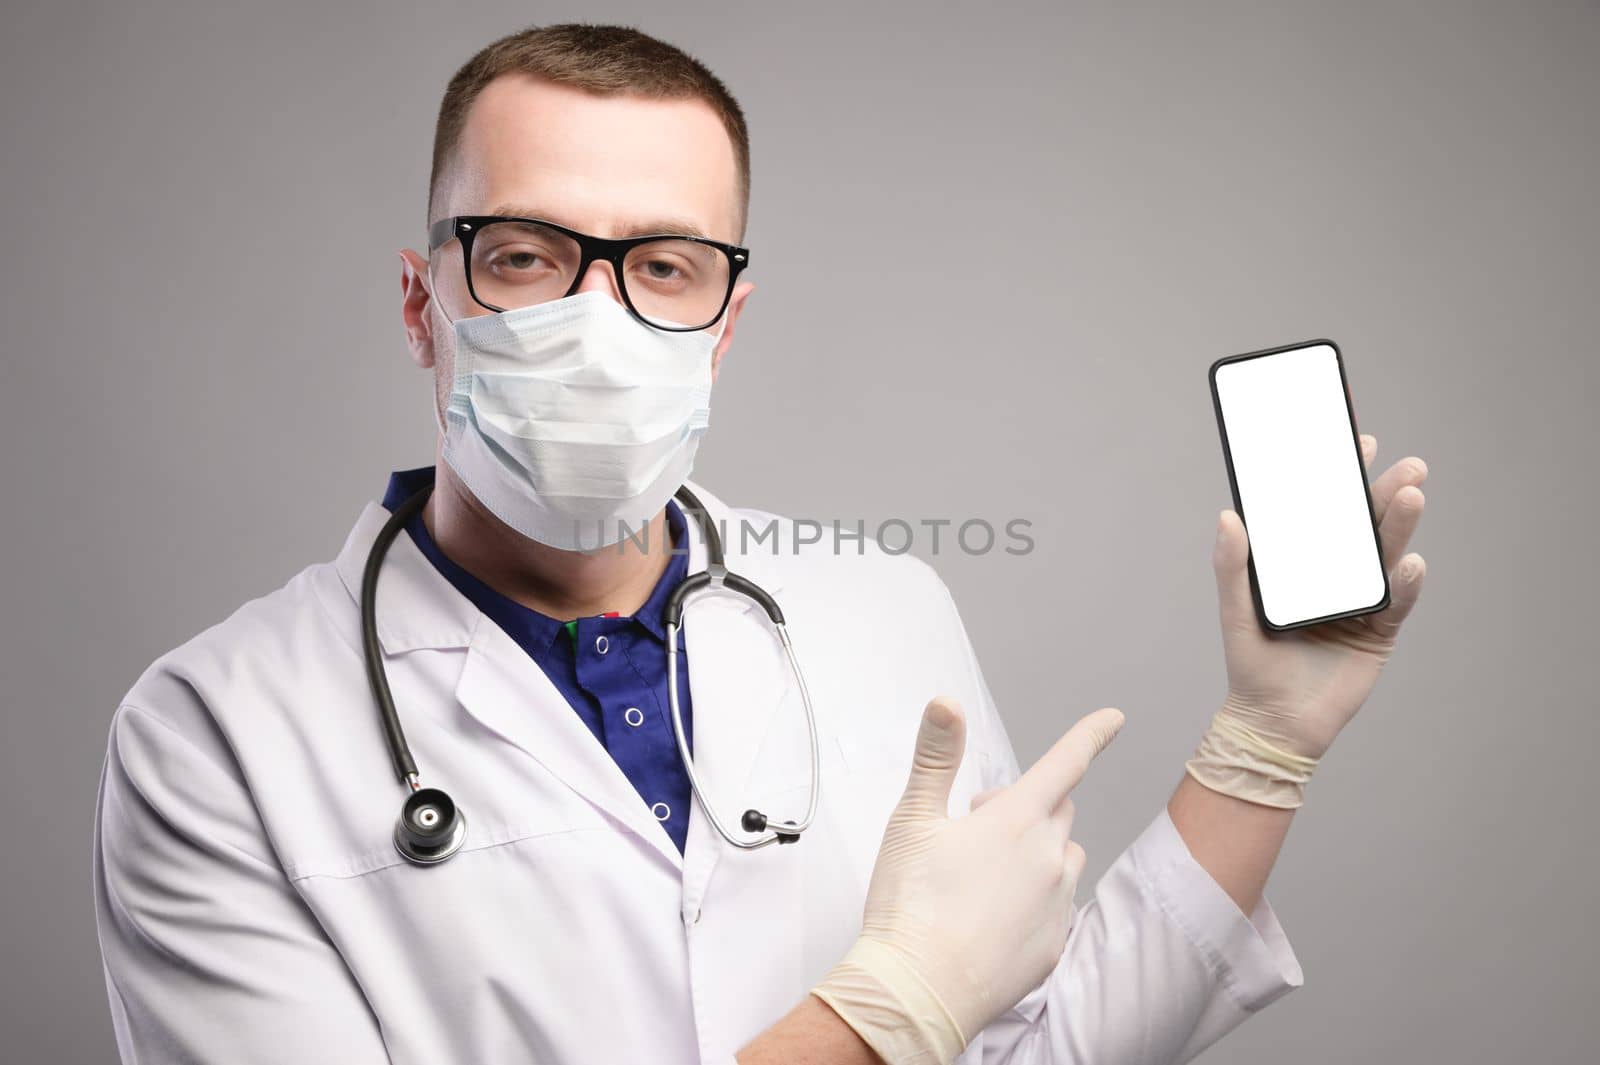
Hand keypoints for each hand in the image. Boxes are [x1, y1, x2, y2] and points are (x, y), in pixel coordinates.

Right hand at [811, 697, 1124, 1064]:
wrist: (916, 991)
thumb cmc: (910, 904)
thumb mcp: (913, 820)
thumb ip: (936, 758)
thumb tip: (946, 704)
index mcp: (1016, 820)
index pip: (1066, 762)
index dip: (1091, 734)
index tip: (1113, 719)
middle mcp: (1048, 857)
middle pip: (1057, 810)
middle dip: (1025, 806)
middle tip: (973, 827)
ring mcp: (1057, 904)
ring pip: (1062, 858)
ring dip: (1036, 854)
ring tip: (984, 876)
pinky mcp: (1054, 945)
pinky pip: (1058, 907)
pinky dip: (1035, 900)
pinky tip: (992, 916)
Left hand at [1212, 434, 1428, 759]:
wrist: (1275, 725)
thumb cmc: (1251, 665)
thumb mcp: (1235, 612)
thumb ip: (1232, 566)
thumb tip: (1228, 515)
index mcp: (1301, 562)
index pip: (1323, 511)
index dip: (1340, 477)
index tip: (1354, 440)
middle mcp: (1334, 574)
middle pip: (1364, 527)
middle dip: (1385, 494)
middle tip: (1407, 466)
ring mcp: (1360, 600)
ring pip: (1386, 556)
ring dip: (1401, 525)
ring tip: (1412, 493)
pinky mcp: (1379, 631)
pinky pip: (1397, 602)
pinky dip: (1406, 583)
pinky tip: (1411, 563)